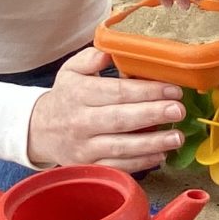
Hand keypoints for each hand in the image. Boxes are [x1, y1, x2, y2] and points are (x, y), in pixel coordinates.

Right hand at [27, 48, 186, 170]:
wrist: (39, 130)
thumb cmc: (66, 97)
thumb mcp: (71, 71)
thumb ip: (90, 59)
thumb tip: (109, 52)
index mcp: (79, 94)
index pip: (117, 92)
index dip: (147, 91)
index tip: (172, 89)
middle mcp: (80, 122)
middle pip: (121, 119)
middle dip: (153, 114)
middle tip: (179, 110)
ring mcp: (84, 148)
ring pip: (121, 147)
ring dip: (152, 143)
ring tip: (176, 137)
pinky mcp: (88, 167)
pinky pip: (117, 168)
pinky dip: (140, 163)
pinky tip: (160, 155)